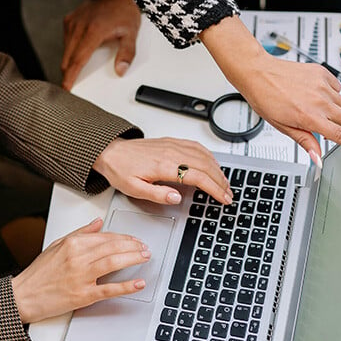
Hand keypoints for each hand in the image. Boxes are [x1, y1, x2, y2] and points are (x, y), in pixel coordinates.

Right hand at [11, 218, 149, 322]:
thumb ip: (80, 233)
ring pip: (113, 263)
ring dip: (133, 259)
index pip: (105, 237)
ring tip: (145, 257)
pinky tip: (138, 283)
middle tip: (144, 247)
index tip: (134, 240)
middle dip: (133, 246)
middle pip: (112, 247)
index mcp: (72, 244)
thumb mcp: (57, 245)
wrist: (23, 296)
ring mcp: (81, 277)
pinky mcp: (82, 295)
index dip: (124, 237)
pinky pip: (108, 289)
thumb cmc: (39, 273)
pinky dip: (126, 286)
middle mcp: (77, 258)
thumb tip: (98, 223)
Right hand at [61, 0, 141, 89]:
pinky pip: (66, 40)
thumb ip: (127, 54)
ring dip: (69, 61)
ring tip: (76, 70)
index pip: (78, 59)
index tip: (67, 87)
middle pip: (68, 57)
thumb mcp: (131, 33)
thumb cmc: (124, 12)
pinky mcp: (69, 20)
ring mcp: (73, 22)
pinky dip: (70, 50)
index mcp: (94, 30)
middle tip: (72, 84)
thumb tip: (121, 70)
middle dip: (68, 73)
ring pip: (65, 50)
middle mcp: (79, 26)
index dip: (71, 76)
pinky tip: (79, 52)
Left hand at [93, 137, 231, 204]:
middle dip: (221, 181)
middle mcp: (171, 152)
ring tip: (224, 183)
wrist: (111, 152)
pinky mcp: (171, 142)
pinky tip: (213, 164)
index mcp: (163, 166)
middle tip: (229, 194)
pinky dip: (209, 156)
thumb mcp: (134, 189)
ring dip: (217, 169)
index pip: (198, 177)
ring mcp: (173, 145)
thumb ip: (157, 194)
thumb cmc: (120, 170)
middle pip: (205, 166)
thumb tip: (176, 198)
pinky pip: (196, 146)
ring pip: (203, 155)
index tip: (223, 198)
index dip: (214, 188)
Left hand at [198, 16, 340, 158]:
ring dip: (337, 111)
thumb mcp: (283, 126)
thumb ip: (305, 141)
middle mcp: (320, 101)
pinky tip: (314, 93)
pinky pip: (338, 87)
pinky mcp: (322, 72)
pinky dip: (331, 94)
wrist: (258, 72)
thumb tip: (318, 159)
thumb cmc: (266, 98)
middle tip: (326, 125)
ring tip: (315, 107)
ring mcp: (322, 85)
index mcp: (310, 117)